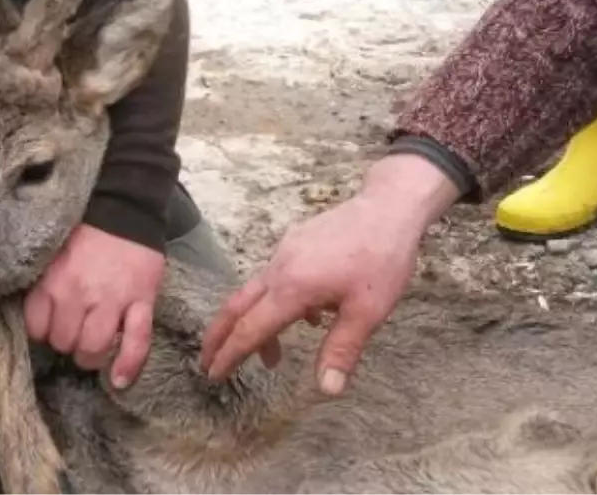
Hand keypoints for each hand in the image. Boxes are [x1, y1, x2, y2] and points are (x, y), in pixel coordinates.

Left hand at [24, 224, 165, 388]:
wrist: (125, 209)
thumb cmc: (86, 234)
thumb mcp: (53, 256)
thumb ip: (44, 286)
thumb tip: (37, 319)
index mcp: (52, 281)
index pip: (36, 328)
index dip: (44, 332)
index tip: (52, 325)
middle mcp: (77, 294)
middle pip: (64, 343)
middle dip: (69, 342)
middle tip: (76, 330)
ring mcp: (111, 301)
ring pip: (94, 349)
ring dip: (92, 355)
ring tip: (95, 345)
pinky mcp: (142, 303)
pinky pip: (136, 343)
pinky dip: (128, 365)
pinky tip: (120, 380)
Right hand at [199, 154, 459, 394]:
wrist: (389, 206)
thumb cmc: (383, 258)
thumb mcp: (368, 311)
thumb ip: (342, 350)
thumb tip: (327, 390)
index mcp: (292, 288)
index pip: (251, 329)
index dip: (230, 355)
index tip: (214, 375)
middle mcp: (279, 268)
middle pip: (237, 306)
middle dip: (219, 336)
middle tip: (207, 363)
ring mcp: (284, 252)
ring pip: (255, 292)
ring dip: (252, 323)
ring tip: (270, 355)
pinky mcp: (294, 242)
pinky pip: (274, 277)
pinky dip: (274, 303)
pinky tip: (305, 316)